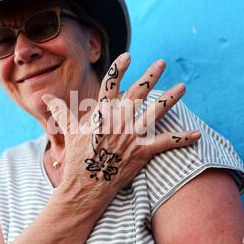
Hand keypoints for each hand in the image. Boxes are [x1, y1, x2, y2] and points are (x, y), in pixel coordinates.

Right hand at [41, 53, 200, 200]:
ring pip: (154, 112)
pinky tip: (196, 134)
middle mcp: (118, 121)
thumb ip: (61, 111)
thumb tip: (46, 99)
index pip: (111, 84)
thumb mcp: (69, 133)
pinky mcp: (141, 153)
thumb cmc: (76, 159)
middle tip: (162, 62)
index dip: (119, 69)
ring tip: (183, 87)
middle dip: (150, 75)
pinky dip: (181, 139)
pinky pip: (164, 144)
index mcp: (101, 114)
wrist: (84, 187)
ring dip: (170, 99)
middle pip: (137, 93)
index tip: (128, 56)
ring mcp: (131, 136)